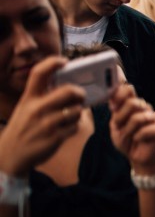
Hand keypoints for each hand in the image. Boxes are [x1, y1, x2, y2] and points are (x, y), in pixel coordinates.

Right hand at [0, 57, 84, 176]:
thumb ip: (42, 97)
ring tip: (71, 116)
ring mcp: (46, 123)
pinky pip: (75, 126)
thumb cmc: (23, 128)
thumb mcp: (26, 108)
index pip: (39, 73)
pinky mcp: (55, 137)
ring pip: (77, 110)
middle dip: (80, 93)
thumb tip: (68, 87)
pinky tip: (66, 129)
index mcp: (28, 98)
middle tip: (80, 96)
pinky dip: (74, 126)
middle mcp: (37, 108)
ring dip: (78, 112)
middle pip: (69, 91)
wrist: (11, 155)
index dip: (52, 63)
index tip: (64, 61)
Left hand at [109, 86, 154, 173]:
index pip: (128, 90)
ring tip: (127, 137)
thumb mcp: (116, 125)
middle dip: (121, 118)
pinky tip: (138, 140)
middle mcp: (145, 108)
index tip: (113, 107)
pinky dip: (137, 137)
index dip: (119, 95)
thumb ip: (116, 110)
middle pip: (133, 103)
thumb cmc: (127, 141)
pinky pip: (145, 130)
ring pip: (138, 118)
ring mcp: (154, 118)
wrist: (137, 157)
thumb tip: (113, 97)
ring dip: (127, 131)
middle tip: (118, 127)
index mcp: (134, 105)